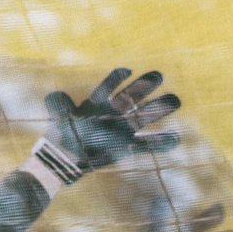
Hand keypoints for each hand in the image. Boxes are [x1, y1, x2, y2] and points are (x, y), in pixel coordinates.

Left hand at [42, 69, 179, 175]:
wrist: (65, 160)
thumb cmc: (60, 137)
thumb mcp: (58, 118)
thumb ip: (57, 105)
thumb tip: (56, 96)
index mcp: (96, 104)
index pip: (107, 88)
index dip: (115, 79)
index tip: (126, 71)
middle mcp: (112, 113)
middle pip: (131, 97)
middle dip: (144, 86)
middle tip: (159, 74)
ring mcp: (121, 129)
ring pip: (143, 117)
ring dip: (159, 109)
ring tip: (176, 100)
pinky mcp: (126, 147)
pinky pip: (145, 145)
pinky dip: (160, 143)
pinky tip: (176, 139)